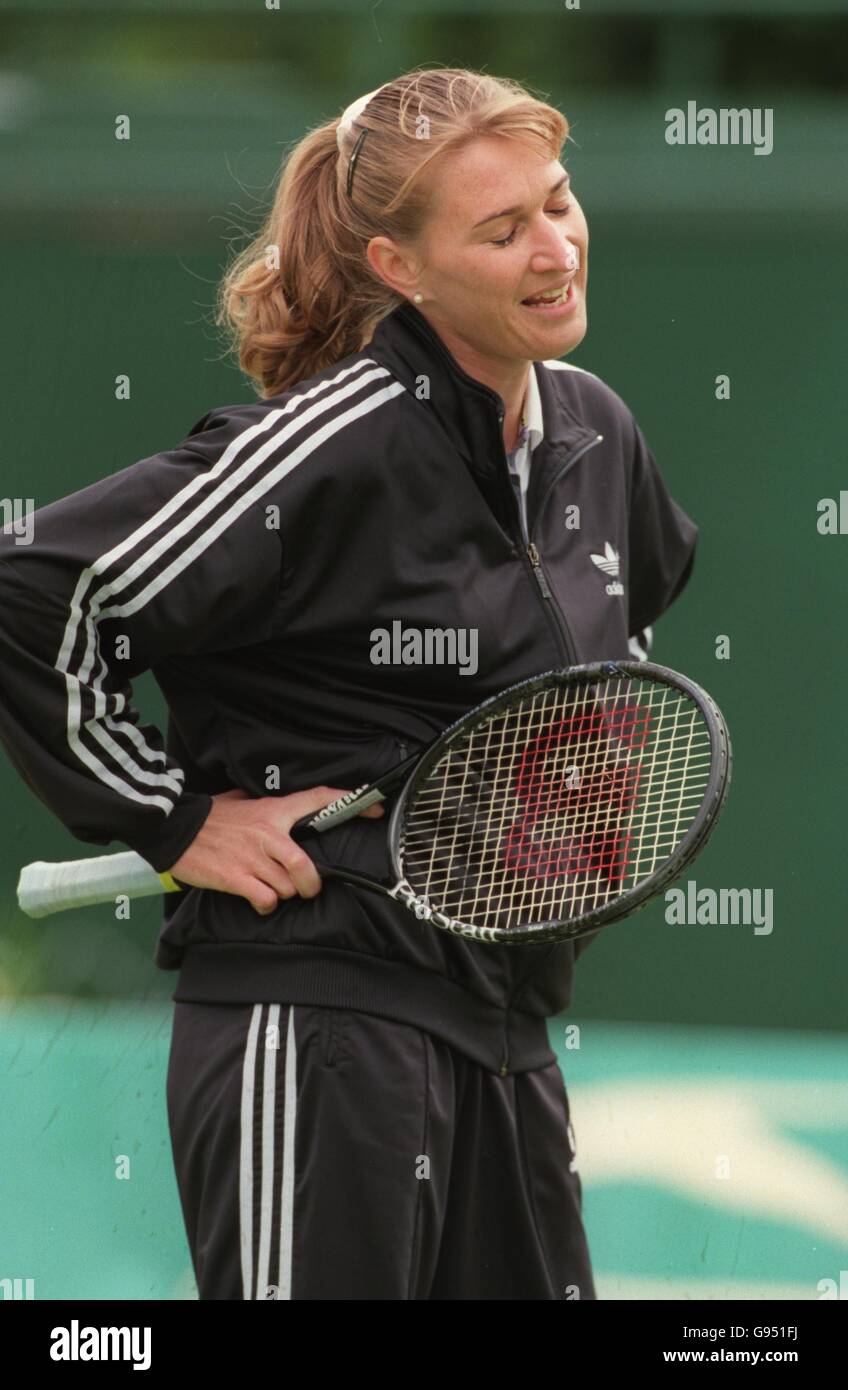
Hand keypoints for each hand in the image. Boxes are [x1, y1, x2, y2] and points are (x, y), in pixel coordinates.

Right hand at [167, 786, 382, 915]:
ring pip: (287, 888)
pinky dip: (265, 905)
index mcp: (273, 811)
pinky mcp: (236, 879)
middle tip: (305, 888)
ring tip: (268, 887)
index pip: (319, 800)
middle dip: (310, 885)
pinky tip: (256, 899)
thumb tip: (285, 808)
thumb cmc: (210, 818)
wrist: (175, 828)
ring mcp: (253, 859)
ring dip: (282, 894)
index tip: (375, 809)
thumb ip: (266, 808)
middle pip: (306, 867)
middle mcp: (268, 835)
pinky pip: (266, 900)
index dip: (352, 803)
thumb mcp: (242, 802)